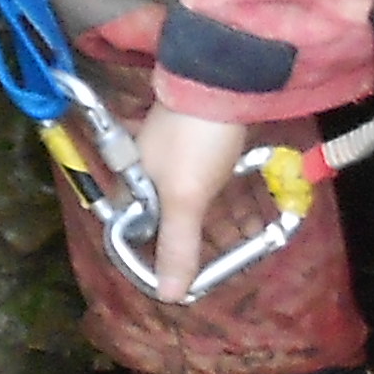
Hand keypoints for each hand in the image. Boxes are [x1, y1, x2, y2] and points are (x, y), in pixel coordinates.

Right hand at [138, 107, 256, 300]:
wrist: (223, 77)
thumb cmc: (195, 141)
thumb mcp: (185, 198)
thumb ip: (176, 246)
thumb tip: (168, 296)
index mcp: (131, 179)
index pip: (133, 227)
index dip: (155, 253)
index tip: (186, 274)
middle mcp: (145, 162)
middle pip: (162, 210)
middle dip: (189, 236)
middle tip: (222, 257)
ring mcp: (172, 145)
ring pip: (187, 191)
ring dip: (211, 214)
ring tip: (242, 233)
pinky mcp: (198, 132)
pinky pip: (207, 172)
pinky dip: (222, 189)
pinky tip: (243, 199)